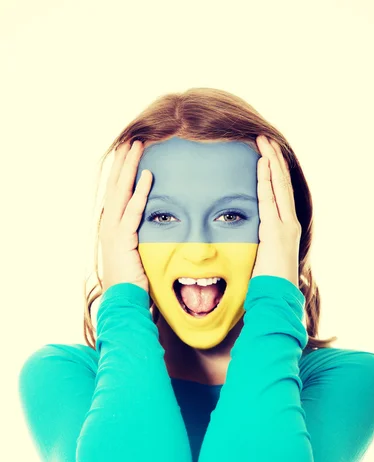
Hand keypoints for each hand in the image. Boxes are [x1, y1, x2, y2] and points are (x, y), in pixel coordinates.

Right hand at [100, 140, 152, 292]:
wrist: (123, 301)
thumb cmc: (133, 282)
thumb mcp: (136, 254)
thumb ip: (141, 238)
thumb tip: (156, 227)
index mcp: (112, 227)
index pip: (117, 193)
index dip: (121, 172)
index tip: (128, 153)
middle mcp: (109, 225)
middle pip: (116, 186)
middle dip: (123, 162)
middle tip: (130, 140)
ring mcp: (113, 232)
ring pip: (122, 192)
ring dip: (130, 168)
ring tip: (136, 146)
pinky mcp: (123, 239)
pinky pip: (133, 211)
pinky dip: (140, 192)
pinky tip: (148, 175)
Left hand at [251, 135, 300, 287]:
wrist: (276, 298)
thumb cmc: (267, 284)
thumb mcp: (261, 259)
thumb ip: (257, 245)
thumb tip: (246, 242)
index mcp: (284, 229)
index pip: (279, 194)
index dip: (273, 173)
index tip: (265, 155)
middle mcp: (289, 223)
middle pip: (282, 184)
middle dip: (274, 159)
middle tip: (264, 138)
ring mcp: (285, 226)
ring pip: (279, 186)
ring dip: (271, 162)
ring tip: (264, 141)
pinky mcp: (277, 230)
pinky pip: (270, 199)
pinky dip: (267, 180)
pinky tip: (263, 162)